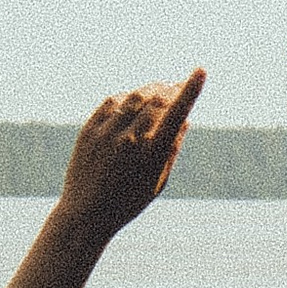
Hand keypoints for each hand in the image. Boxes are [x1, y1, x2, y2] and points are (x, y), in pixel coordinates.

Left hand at [56, 74, 204, 238]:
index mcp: (151, 155)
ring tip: (158, 89)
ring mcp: (107, 134)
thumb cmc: (127, 202)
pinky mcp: (89, 132)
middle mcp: (129, 140)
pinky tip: (133, 99)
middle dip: (170, 90)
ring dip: (149, 90)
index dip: (190, 90)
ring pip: (134, 98)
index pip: (176, 113)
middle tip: (176, 85)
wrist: (85, 215)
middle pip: (156, 101)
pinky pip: (111, 103)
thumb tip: (185, 119)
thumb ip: (172, 149)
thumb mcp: (157, 181)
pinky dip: (126, 97)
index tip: (201, 71)